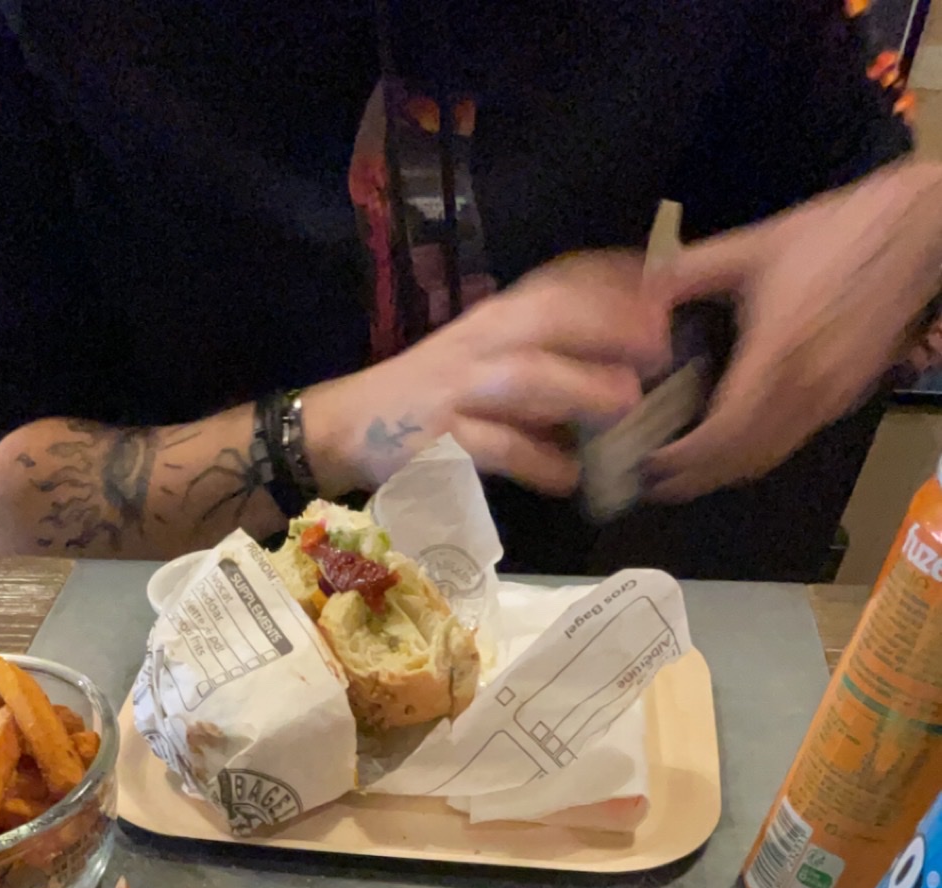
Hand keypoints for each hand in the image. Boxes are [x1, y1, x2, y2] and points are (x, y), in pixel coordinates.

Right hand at [304, 252, 670, 499]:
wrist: (352, 424)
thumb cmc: (436, 394)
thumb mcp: (491, 354)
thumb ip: (552, 353)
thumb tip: (631, 358)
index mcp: (497, 317)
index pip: (560, 281)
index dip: (615, 279)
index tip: (667, 284)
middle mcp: (481, 342)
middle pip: (548, 319)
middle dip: (607, 325)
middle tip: (660, 345)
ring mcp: (459, 390)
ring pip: (525, 378)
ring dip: (579, 387)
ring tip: (624, 404)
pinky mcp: (442, 441)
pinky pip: (496, 450)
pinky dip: (537, 463)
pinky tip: (570, 477)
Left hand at [646, 161, 941, 501]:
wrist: (915, 234)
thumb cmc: (843, 234)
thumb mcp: (756, 245)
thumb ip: (693, 270)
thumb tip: (648, 289)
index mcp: (776, 355)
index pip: (722, 436)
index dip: (683, 462)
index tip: (651, 465)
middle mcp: (805, 389)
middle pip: (742, 461)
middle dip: (696, 480)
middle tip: (658, 483)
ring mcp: (829, 398)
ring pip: (770, 457)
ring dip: (728, 473)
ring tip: (690, 473)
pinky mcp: (847, 396)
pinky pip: (795, 440)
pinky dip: (760, 453)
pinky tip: (738, 444)